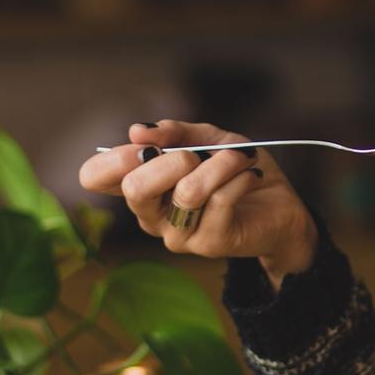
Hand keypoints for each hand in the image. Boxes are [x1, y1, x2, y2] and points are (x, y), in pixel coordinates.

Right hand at [78, 120, 318, 289]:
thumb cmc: (237, 171)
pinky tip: (251, 174)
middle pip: (134, 188)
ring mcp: (177, 235)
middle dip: (171, 159)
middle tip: (198, 154)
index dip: (114, 156)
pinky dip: (239, 177)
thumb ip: (175, 132)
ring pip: (187, 191)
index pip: (94, 177)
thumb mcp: (208, 139)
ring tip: (241, 157)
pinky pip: (220, 200)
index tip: (147, 144)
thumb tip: (138, 131)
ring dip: (220, 164)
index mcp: (141, 187)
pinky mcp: (209, 244)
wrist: (281, 207)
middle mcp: (151, 215)